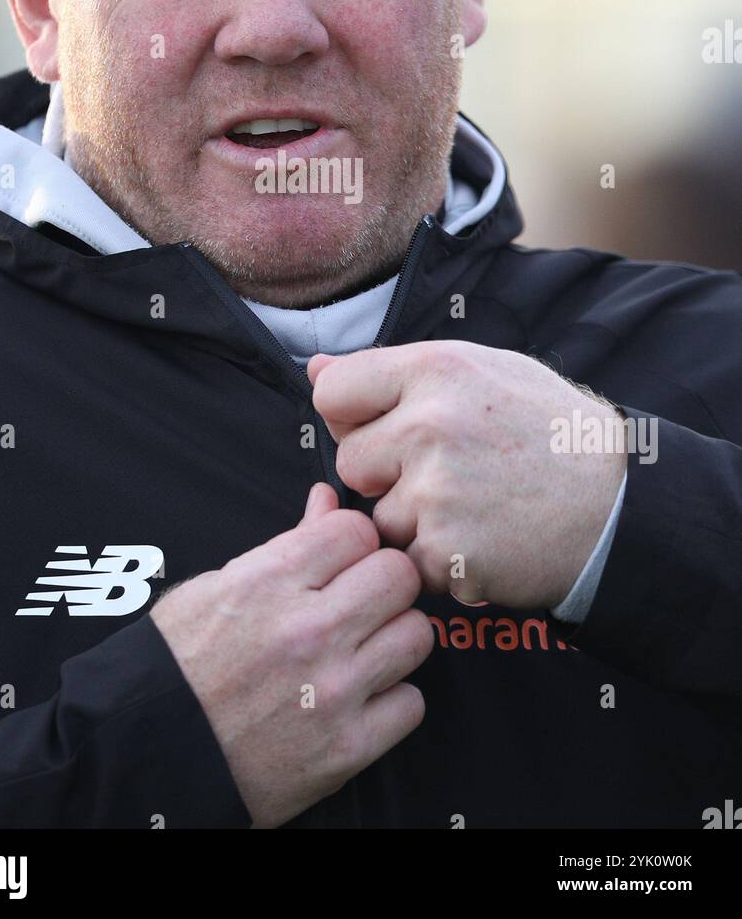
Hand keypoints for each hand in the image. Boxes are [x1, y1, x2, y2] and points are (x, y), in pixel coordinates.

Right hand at [150, 483, 432, 827]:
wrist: (149, 751)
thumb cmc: (177, 668)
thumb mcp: (215, 587)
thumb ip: (285, 544)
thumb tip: (326, 503)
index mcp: (269, 582)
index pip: (357, 529)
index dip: (354, 541)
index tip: (346, 558)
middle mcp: (307, 630)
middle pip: (399, 575)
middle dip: (385, 582)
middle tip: (364, 600)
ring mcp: (332, 689)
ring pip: (416, 634)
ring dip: (394, 639)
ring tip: (364, 649)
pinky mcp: (347, 746)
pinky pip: (411, 703)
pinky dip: (392, 701)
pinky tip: (362, 698)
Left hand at [308, 341, 627, 608]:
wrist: (617, 506)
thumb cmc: (547, 432)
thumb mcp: (481, 373)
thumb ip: (394, 371)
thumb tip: (315, 368)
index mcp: (434, 369)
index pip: (332, 393)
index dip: (353, 418)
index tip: (385, 429)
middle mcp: (429, 424)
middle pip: (350, 463)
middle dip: (384, 476)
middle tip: (446, 474)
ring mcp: (437, 491)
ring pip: (379, 518)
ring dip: (413, 524)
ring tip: (474, 506)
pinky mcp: (447, 551)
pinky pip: (408, 562)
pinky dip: (437, 562)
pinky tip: (481, 539)